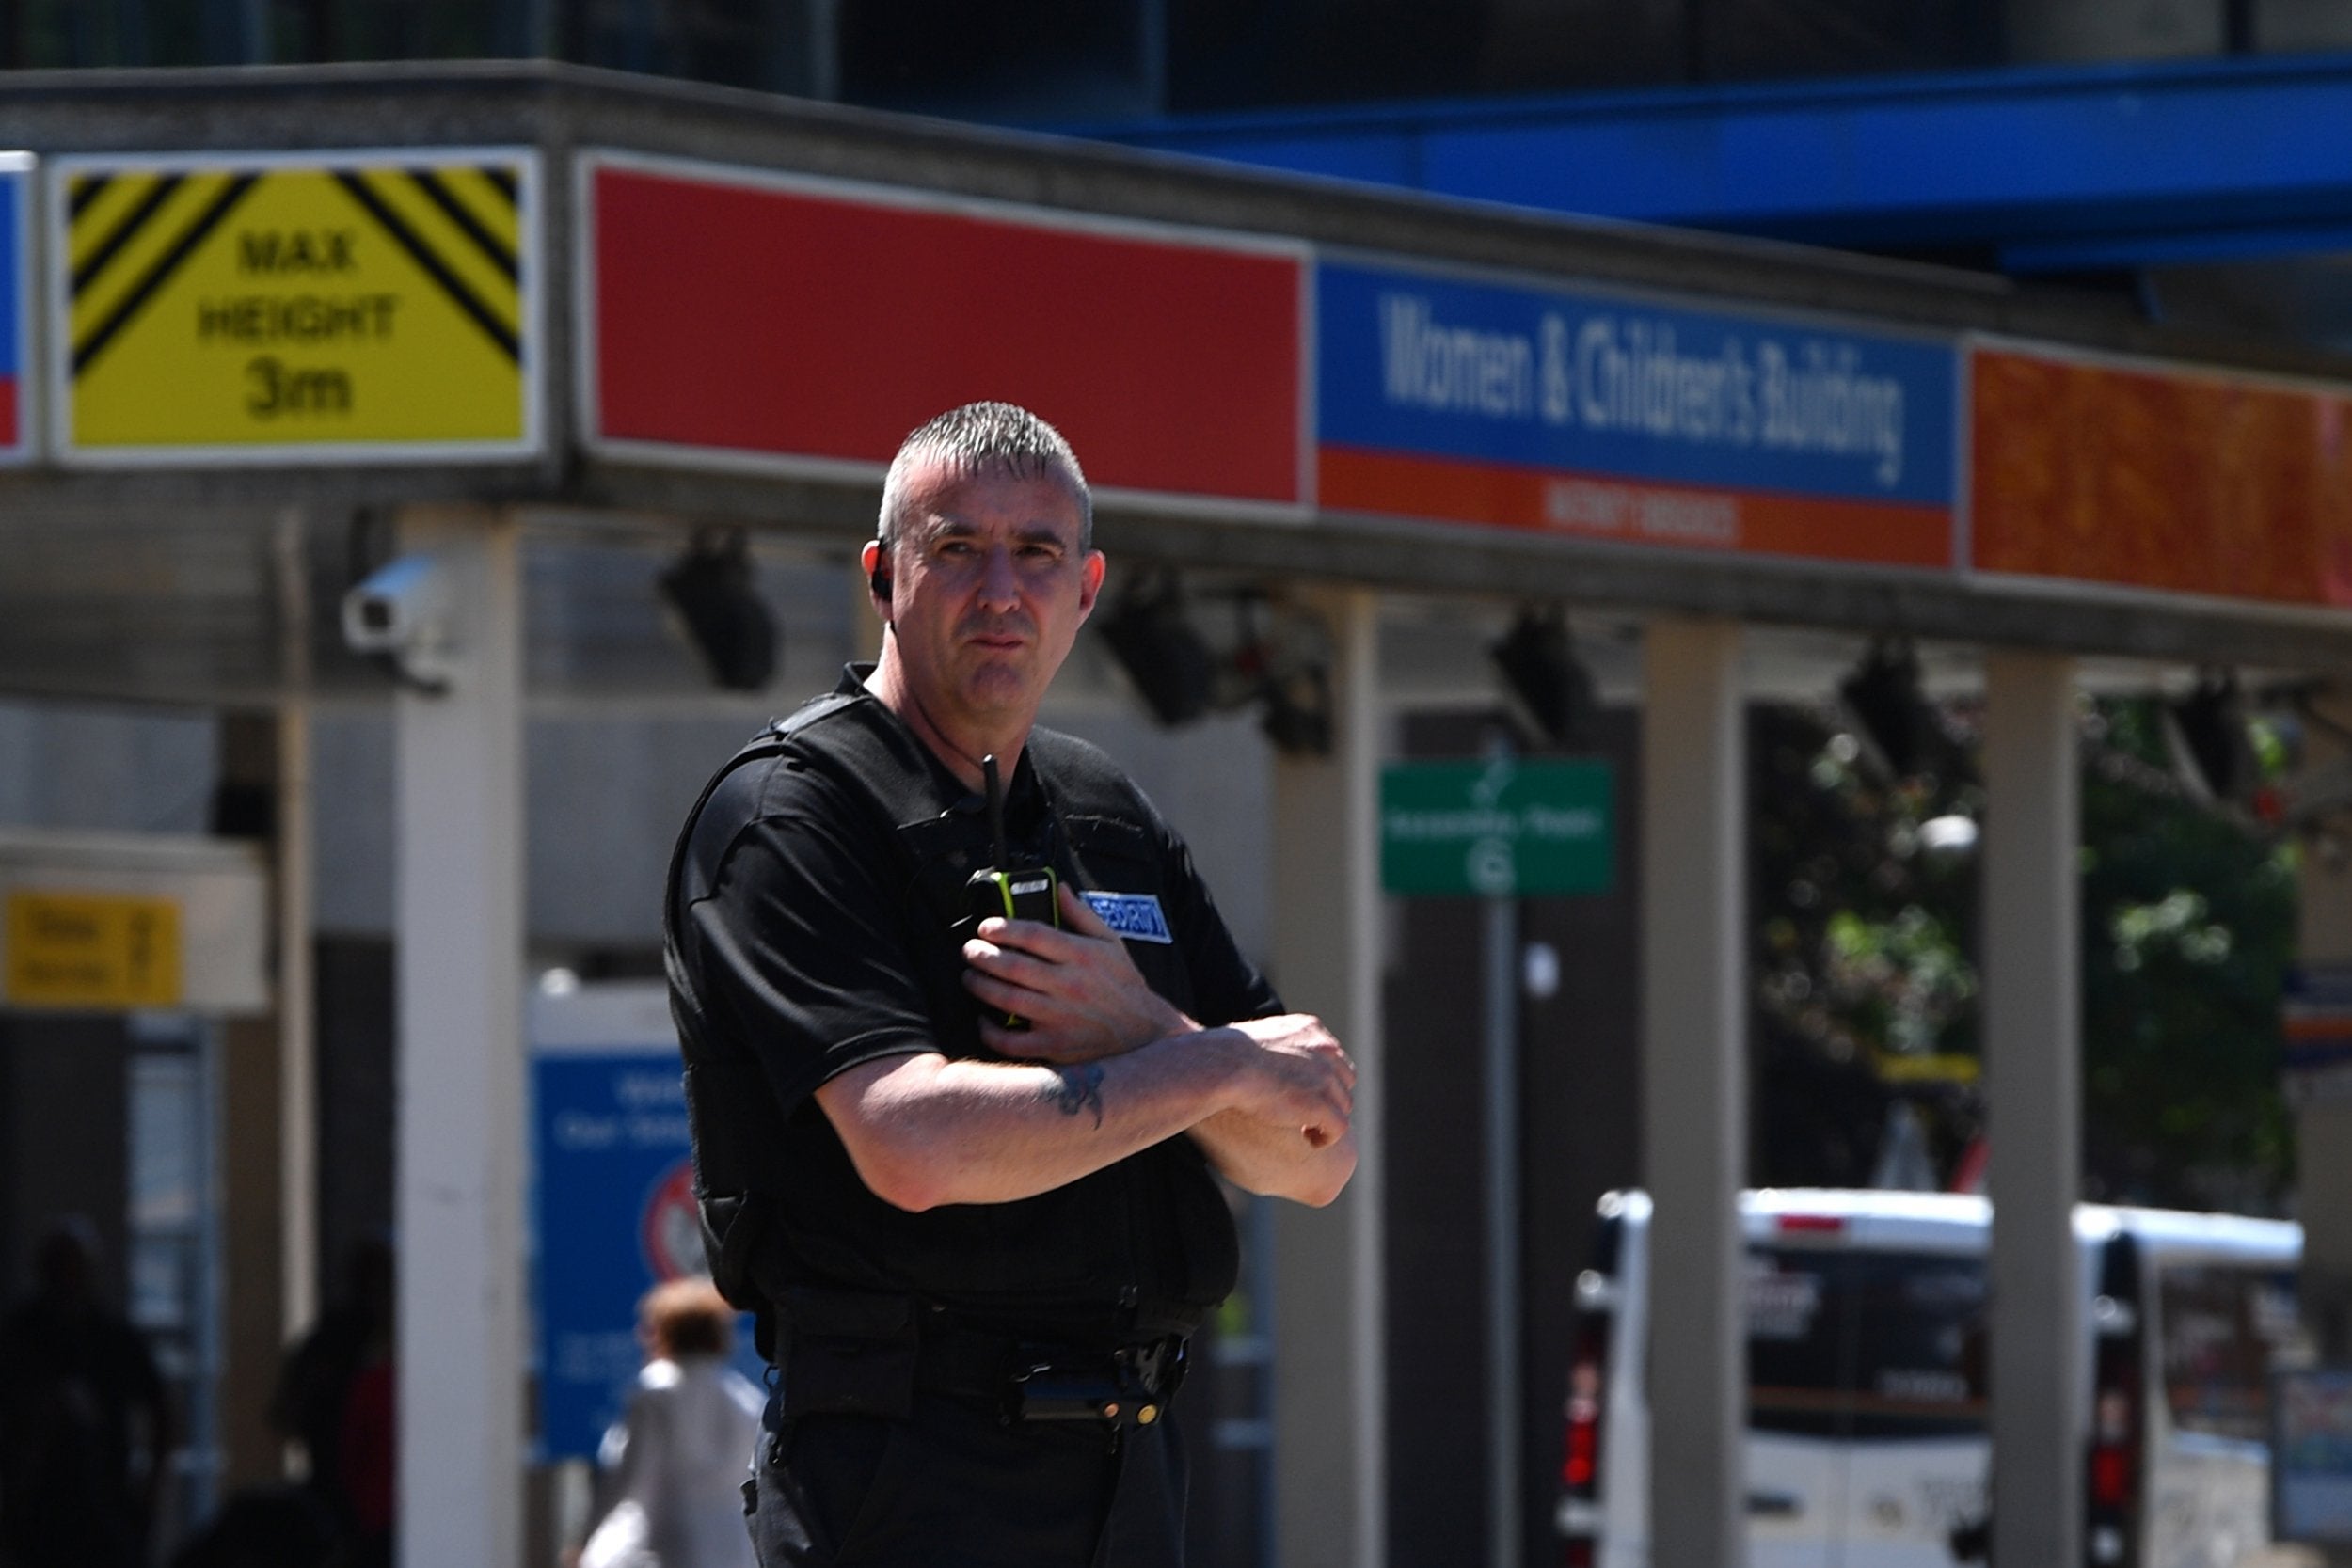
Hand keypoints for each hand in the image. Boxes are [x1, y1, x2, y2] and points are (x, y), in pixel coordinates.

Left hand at [966, 883, 1190, 1062]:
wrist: (1145, 1035)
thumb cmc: (1124, 987)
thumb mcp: (1111, 943)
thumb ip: (1082, 915)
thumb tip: (1059, 889)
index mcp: (1081, 956)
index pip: (1033, 935)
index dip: (1003, 928)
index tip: (986, 927)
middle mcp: (1069, 985)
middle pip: (1012, 966)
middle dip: (982, 955)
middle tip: (971, 950)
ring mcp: (1060, 1018)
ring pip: (1006, 999)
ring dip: (980, 986)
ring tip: (970, 977)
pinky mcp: (1054, 1047)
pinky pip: (1011, 1040)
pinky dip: (990, 1030)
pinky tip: (984, 1019)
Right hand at [1221, 1013, 1354, 1148]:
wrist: (1224, 1065)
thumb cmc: (1226, 1055)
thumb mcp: (1258, 1038)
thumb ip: (1274, 1046)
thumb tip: (1262, 1059)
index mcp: (1310, 1029)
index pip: (1333, 1057)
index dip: (1322, 1080)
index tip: (1304, 1095)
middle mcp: (1325, 1050)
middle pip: (1343, 1081)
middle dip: (1329, 1099)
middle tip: (1307, 1115)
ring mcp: (1326, 1077)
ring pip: (1342, 1105)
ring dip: (1327, 1120)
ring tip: (1305, 1132)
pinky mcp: (1322, 1104)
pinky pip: (1339, 1127)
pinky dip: (1326, 1137)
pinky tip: (1309, 1142)